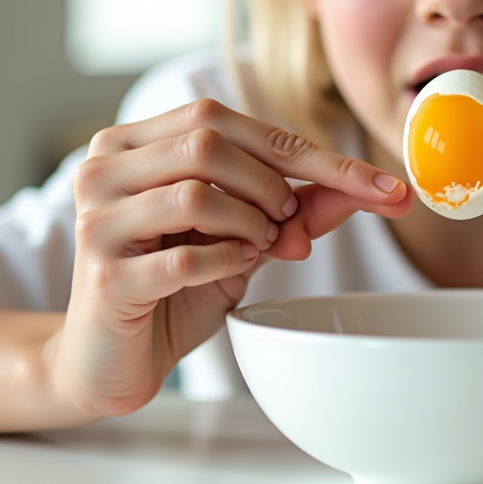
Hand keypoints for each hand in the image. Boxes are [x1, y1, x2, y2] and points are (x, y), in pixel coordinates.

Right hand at [52, 99, 410, 418]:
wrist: (110, 360)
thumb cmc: (175, 288)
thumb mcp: (243, 237)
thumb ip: (296, 207)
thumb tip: (365, 189)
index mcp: (136, 142)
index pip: (230, 122)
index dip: (313, 153)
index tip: (384, 186)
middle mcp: (105, 167)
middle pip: (210, 140)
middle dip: (272, 184)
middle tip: (287, 223)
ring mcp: (98, 219)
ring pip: (197, 191)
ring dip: (250, 222)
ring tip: (258, 246)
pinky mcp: (102, 273)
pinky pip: (185, 255)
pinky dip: (227, 261)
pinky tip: (233, 269)